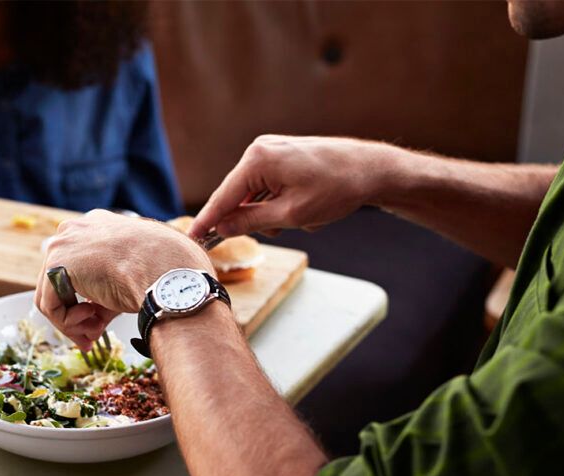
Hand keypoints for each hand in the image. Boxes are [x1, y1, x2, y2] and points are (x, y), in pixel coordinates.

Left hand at [35, 210, 213, 349]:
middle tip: (93, 336)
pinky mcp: (56, 264)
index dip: (88, 299)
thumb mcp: (136, 280)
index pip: (81, 268)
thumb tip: (93, 324)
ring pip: (53, 294)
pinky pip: (49, 305)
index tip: (98, 322)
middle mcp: (77, 230)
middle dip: (77, 313)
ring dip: (72, 321)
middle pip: (62, 280)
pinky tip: (92, 322)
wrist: (169, 272)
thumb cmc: (168, 273)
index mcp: (100, 226)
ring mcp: (64, 244)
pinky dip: (67, 323)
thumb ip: (107, 298)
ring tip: (95, 332)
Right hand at [189, 135, 401, 239]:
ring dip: (275, 214)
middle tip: (282, 228)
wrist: (372, 169)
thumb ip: (251, 221)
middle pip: (239, 196)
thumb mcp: (291, 214)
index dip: (207, 221)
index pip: (223, 197)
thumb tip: (222, 227)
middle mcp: (260, 150)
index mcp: (257, 159)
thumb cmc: (336, 188)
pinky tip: (309, 206)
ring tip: (306, 215)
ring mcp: (273, 150)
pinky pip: (271, 187)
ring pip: (257, 195)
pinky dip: (283, 203)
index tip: (192, 238)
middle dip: (257, 218)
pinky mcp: (284, 156)